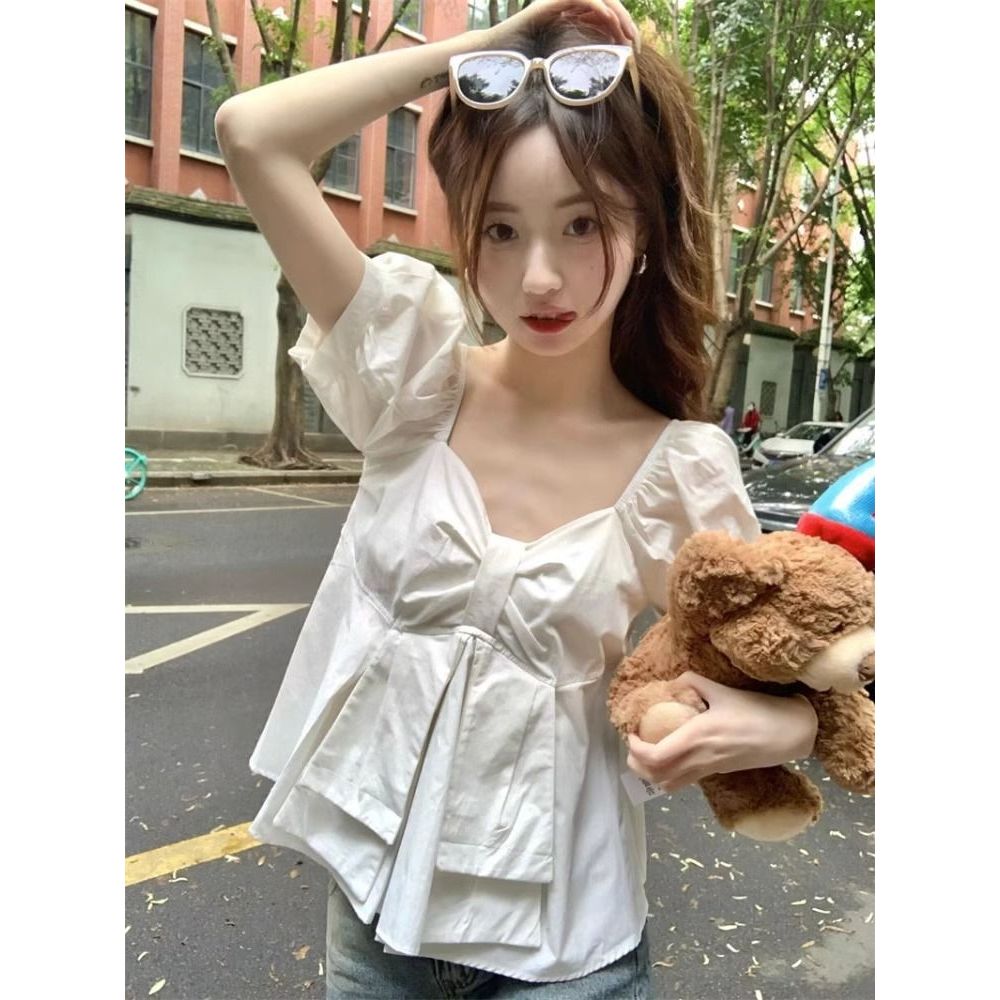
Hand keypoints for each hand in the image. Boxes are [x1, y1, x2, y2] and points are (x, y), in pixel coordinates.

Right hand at [485, 0, 641, 52]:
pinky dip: (599, 8)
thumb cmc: (521, 67)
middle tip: (637, 45)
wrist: (495, 56)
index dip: (622, 32)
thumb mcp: (558, 67)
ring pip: (599, 0)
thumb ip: (576, 65)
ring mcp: (559, 2)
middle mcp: (567, 8)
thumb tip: (600, 82)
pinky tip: (610, 23)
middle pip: (606, 8)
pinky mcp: (552, 3)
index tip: (634, 52)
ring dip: (618, 16)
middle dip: (626, 24)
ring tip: (628, 35)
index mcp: (571, 19)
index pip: (604, 19)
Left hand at [625, 672, 818, 791]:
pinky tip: (672, 756)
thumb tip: (671, 683)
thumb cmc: (757, 710)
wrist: (790, 734)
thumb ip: (692, 683)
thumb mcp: (722, 690)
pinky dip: (670, 775)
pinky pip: (686, 781)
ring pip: (669, 784)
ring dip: (652, 772)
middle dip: (637, 764)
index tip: (631, 733)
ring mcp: (709, 770)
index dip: (635, 749)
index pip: (655, 756)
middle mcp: (699, 758)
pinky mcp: (718, 773)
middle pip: (656, 776)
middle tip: (634, 744)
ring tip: (648, 751)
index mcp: (697, 737)